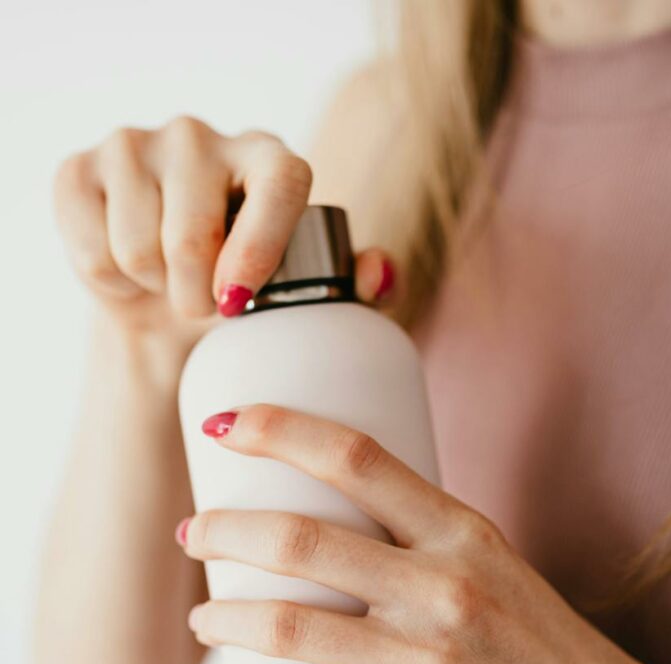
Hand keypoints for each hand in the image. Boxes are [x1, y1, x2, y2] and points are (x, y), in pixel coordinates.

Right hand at [52, 116, 393, 351]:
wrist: (167, 306)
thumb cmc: (250, 296)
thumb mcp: (309, 295)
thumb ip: (356, 286)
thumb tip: (377, 273)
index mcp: (269, 157)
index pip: (280, 181)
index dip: (261, 246)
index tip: (239, 299)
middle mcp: (202, 136)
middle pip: (194, 232)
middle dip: (199, 295)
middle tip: (208, 305)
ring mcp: (135, 145)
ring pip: (139, 248)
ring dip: (157, 290)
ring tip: (171, 283)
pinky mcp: (79, 170)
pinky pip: (94, 251)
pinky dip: (112, 282)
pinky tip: (129, 271)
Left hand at [178, 404, 670, 663]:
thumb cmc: (551, 653)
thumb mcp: (500, 571)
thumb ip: (426, 544)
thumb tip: (336, 531)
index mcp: (465, 534)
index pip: (357, 457)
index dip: (280, 430)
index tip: (228, 424)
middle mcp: (444, 587)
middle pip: (301, 540)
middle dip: (224, 532)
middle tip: (195, 535)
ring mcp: (430, 662)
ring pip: (288, 628)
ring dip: (223, 621)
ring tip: (205, 623)